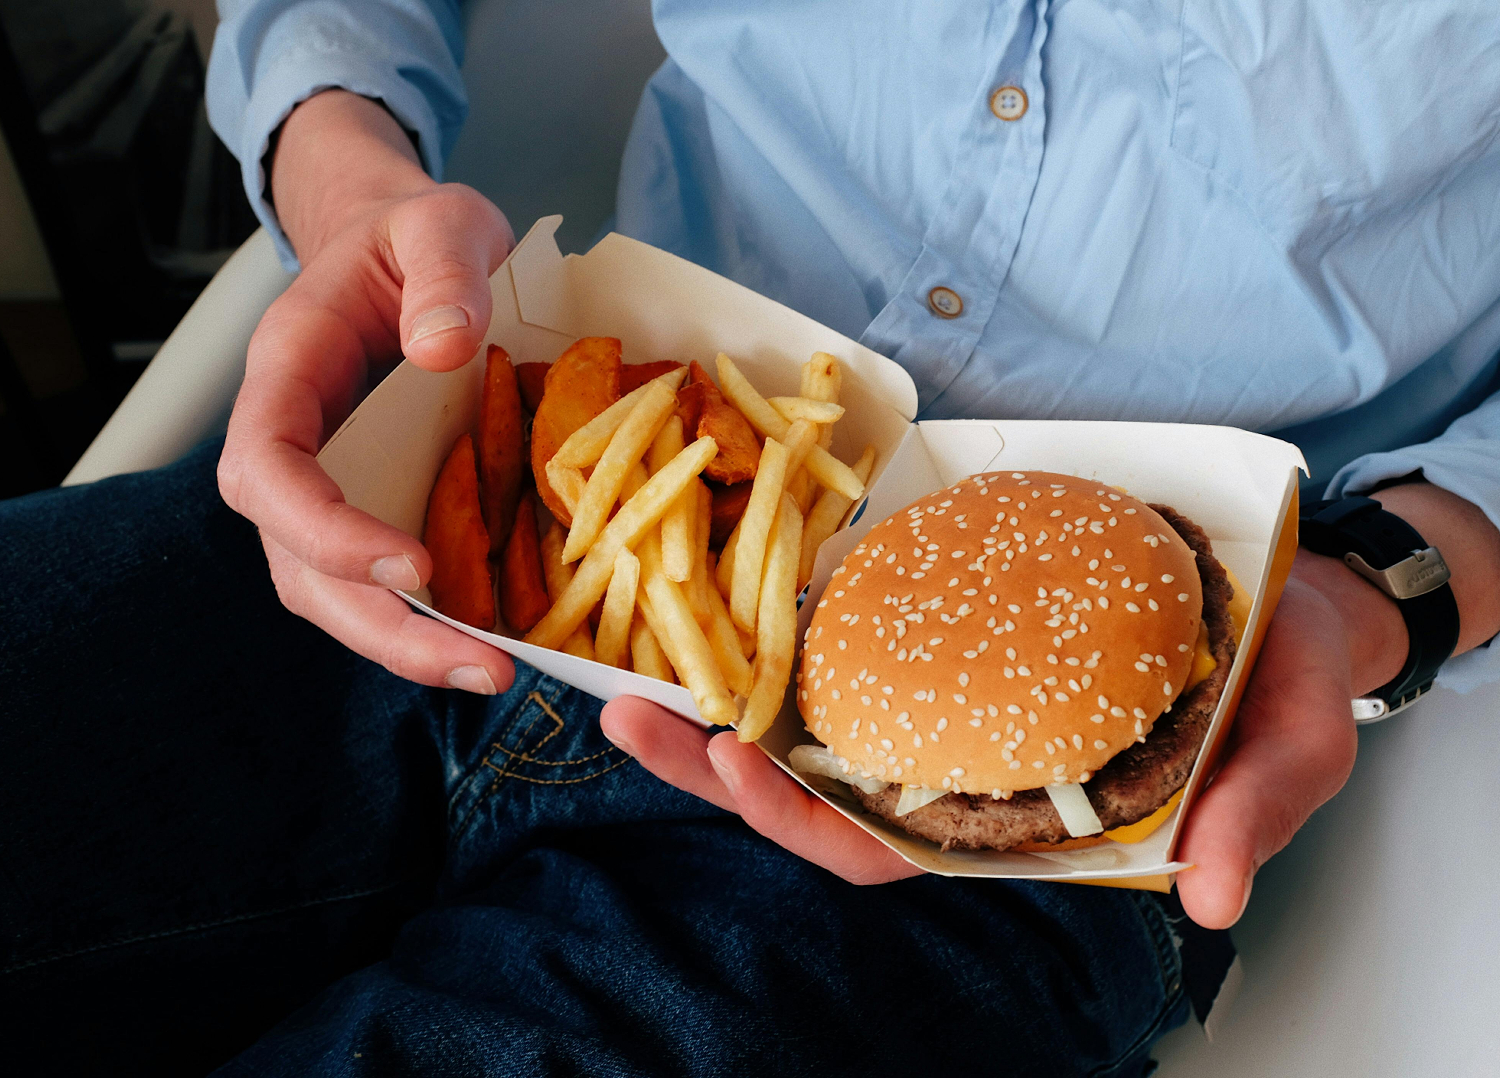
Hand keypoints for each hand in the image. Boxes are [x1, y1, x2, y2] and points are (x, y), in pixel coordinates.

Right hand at [217, 91, 515, 693]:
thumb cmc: (420, 233)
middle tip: (474, 664)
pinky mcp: (384, 502)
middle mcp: (299, 440)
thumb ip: (443, 269)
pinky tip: (500, 642)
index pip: (267, 469)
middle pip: (297, 562)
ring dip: (407, 643)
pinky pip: (388, 578)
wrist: (414, 246)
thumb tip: (443, 346)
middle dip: (378, 625)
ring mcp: (337, 481)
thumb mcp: (442, 222)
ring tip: (491, 673)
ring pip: (336, 589)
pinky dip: (434, 618)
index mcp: (291, 370)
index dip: (322, 529)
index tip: (408, 564)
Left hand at [606, 482, 1499, 907]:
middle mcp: (965, 773)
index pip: (890, 850)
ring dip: (724, 702)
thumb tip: (1216, 899)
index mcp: (1019, 823)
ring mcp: (949, 707)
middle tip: (632, 719)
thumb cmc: (1280, 685)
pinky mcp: (949, 639)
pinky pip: (855, 650)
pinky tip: (726, 608)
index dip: (807, 824)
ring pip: (817, 725)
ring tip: (639, 672)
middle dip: (718, 767)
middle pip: (817, 792)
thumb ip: (1249, 820)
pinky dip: (787, 638)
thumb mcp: (1288, 752)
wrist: (1292, 602)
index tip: (739, 766)